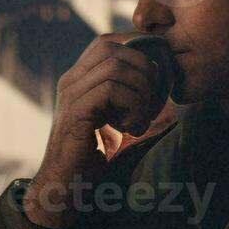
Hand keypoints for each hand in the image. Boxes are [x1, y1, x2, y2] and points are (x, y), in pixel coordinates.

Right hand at [23, 33, 170, 228]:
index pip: (108, 42)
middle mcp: (71, 81)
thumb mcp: (115, 122)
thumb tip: (163, 85)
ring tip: (141, 121)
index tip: (155, 78)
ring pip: (116, 68)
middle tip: (151, 103)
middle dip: (144, 71)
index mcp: (78, 79)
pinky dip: (132, 107)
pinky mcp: (75, 113)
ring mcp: (70, 95)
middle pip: (114, 49)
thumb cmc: (91, 158)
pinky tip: (132, 129)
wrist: (65, 187)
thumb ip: (129, 101)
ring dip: (141, 93)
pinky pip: (110, 90)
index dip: (136, 51)